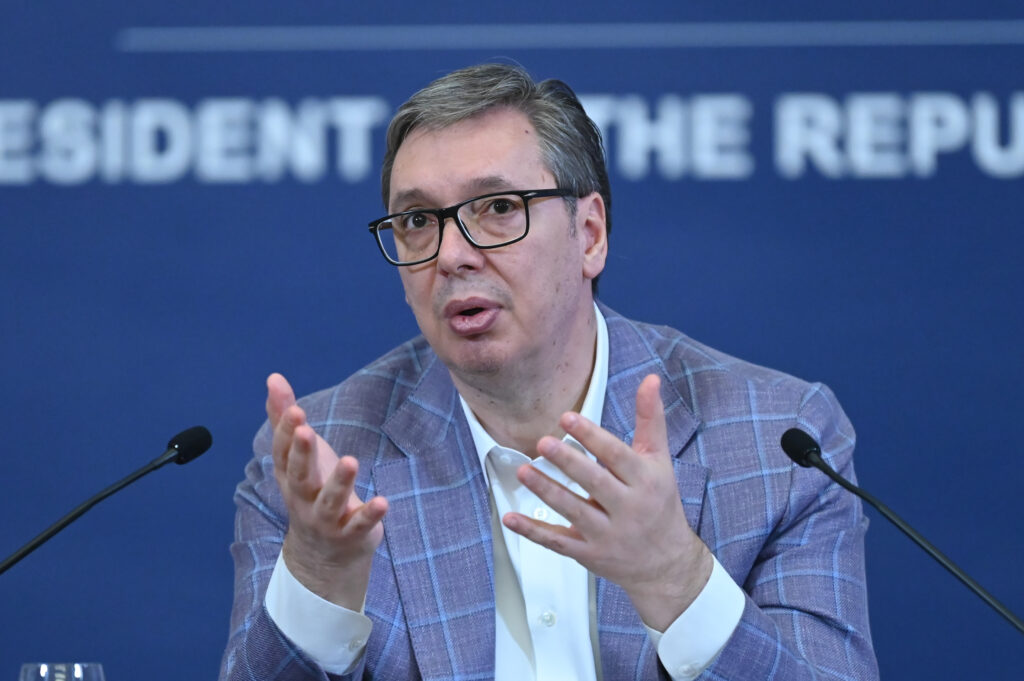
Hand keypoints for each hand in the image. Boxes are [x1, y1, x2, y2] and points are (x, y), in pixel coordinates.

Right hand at [266, 373, 387, 609]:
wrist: (322, 554)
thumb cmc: (311, 490)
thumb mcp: (298, 455)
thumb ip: (284, 418)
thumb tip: (273, 378)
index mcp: (290, 476)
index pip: (283, 452)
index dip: (286, 431)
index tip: (294, 408)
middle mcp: (303, 498)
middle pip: (299, 475)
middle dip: (302, 453)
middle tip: (306, 429)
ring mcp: (326, 519)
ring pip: (329, 501)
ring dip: (339, 483)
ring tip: (351, 461)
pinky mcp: (350, 534)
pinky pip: (358, 525)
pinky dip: (370, 515)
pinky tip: (383, 501)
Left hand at [502, 374, 711, 630]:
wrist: (667, 563)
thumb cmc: (660, 502)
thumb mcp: (659, 460)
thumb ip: (650, 419)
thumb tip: (650, 378)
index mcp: (646, 481)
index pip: (616, 455)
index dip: (592, 436)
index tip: (567, 418)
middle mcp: (628, 508)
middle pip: (595, 483)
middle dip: (568, 463)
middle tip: (543, 442)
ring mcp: (608, 534)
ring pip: (573, 511)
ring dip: (547, 491)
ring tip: (525, 470)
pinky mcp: (589, 555)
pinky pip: (558, 542)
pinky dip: (532, 531)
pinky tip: (510, 517)